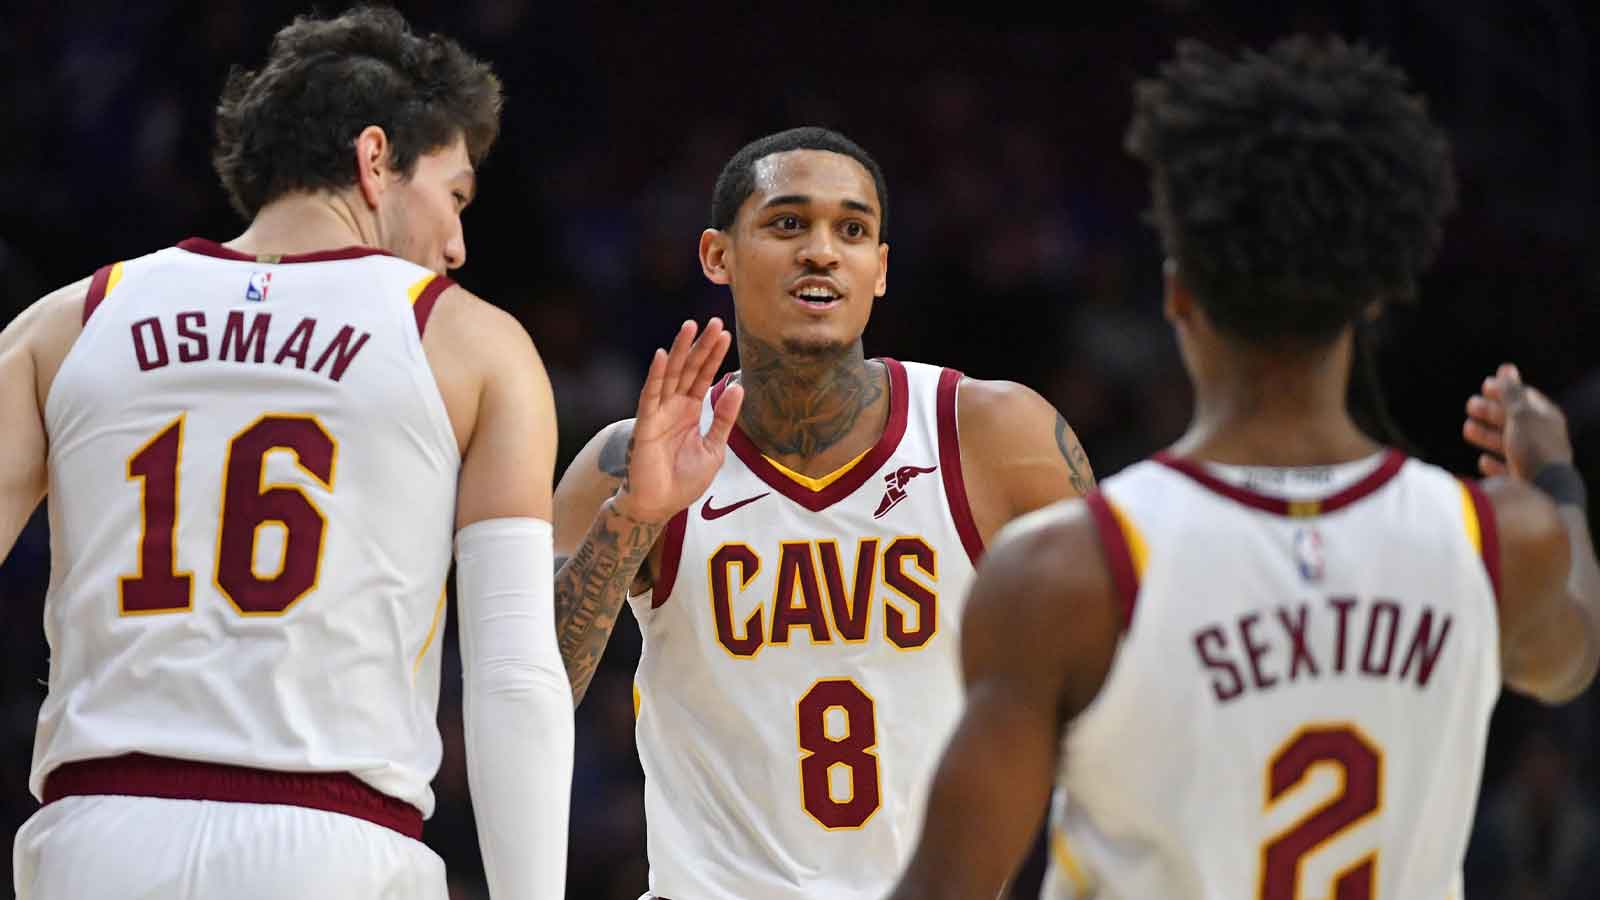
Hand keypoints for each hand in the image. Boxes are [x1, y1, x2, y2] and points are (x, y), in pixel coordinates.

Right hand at [612, 319, 743, 523]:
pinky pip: (651, 396)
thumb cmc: (684, 481)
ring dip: (680, 351)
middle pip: (689, 369)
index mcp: (691, 411)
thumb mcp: (714, 449)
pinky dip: (657, 375)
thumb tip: (739, 387)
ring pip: (670, 375)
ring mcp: (659, 413)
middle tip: (714, 321)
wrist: (660, 506)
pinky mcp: (646, 425)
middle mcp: (674, 407)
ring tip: (690, 326)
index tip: (726, 334)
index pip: (704, 377)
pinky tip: (664, 355)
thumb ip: (724, 420)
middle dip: (701, 346)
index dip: (714, 356)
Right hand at [1463, 363, 1572, 479]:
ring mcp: (1534, 460)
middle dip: (1491, 411)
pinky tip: (1482, 460)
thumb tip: (1506, 369)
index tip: (1485, 385)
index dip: (1505, 390)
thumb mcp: (1520, 415)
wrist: (1544, 492)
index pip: (1525, 398)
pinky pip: (1507, 469)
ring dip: (1487, 435)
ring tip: (1467, 428)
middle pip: (1514, 420)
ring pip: (1507, 443)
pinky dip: (1494, 463)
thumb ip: (1511, 393)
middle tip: (1470, 405)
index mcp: (1547, 419)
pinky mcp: (1524, 482)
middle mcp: (1543, 439)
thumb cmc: (1533, 448)